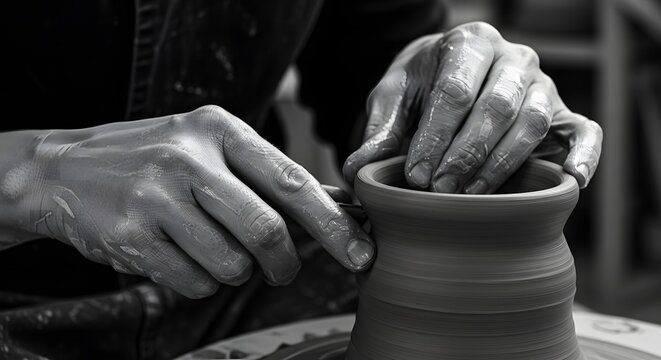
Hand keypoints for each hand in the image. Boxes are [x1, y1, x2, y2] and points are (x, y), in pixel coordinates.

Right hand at [20, 106, 373, 297]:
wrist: (64, 169)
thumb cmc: (154, 158)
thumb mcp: (209, 145)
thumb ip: (266, 175)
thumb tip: (336, 206)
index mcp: (220, 129)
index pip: (292, 181)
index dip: (333, 224)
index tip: (360, 253)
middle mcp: (189, 158)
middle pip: (266, 231)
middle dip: (283, 263)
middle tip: (279, 271)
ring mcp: (156, 196)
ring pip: (231, 264)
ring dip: (231, 270)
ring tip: (206, 248)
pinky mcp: (132, 234)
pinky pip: (193, 282)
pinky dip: (197, 281)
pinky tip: (177, 255)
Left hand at [343, 22, 601, 192]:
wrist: (452, 69)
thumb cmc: (423, 84)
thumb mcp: (395, 97)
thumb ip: (381, 130)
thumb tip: (358, 172)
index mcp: (468, 43)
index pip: (456, 91)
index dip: (435, 137)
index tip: (414, 176)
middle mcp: (512, 59)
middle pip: (497, 107)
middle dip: (465, 154)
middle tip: (439, 192)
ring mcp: (543, 84)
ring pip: (534, 122)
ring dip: (501, 164)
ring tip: (470, 197)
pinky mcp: (565, 111)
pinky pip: (585, 131)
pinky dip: (584, 156)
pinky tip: (570, 182)